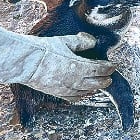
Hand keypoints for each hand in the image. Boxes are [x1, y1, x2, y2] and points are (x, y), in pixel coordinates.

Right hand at [0, 18, 114, 100]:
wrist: (25, 62)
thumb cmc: (44, 49)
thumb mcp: (65, 41)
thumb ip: (81, 42)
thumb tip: (93, 42)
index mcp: (79, 66)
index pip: (100, 69)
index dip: (108, 67)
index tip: (114, 65)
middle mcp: (75, 80)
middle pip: (96, 82)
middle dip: (105, 79)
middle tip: (110, 77)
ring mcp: (66, 88)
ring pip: (86, 91)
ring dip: (95, 88)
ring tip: (100, 85)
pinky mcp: (56, 93)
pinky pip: (74, 97)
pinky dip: (82, 96)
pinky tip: (85, 94)